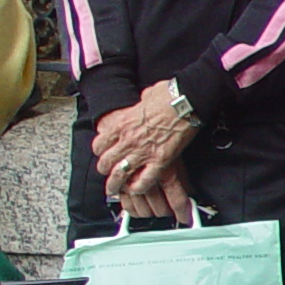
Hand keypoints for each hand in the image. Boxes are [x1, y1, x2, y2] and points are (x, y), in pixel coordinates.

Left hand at [97, 81, 198, 218]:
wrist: (185, 100)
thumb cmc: (167, 95)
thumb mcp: (144, 96)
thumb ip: (139, 105)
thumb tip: (143, 102)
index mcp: (121, 124)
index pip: (99, 144)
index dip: (100, 151)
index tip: (104, 153)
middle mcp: (128, 140)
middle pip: (106, 162)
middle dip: (105, 170)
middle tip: (108, 174)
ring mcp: (143, 152)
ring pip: (120, 174)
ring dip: (115, 184)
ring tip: (115, 189)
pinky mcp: (160, 160)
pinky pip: (145, 180)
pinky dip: (139, 187)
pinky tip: (137, 189)